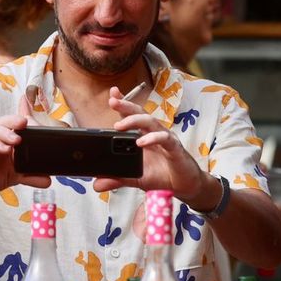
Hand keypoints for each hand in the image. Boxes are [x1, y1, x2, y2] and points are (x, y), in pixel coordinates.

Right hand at [0, 101, 50, 201]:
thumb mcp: (12, 177)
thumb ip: (29, 177)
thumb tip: (49, 180)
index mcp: (3, 139)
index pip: (15, 125)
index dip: (26, 121)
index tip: (38, 122)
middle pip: (3, 122)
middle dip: (15, 120)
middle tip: (26, 123)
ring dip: (5, 133)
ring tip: (17, 139)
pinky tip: (3, 149)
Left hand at [94, 87, 214, 203]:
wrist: (183, 186)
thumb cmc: (161, 175)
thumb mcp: (135, 179)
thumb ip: (117, 179)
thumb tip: (97, 185)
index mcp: (143, 136)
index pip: (131, 116)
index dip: (123, 103)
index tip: (112, 94)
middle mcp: (153, 133)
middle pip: (139, 114)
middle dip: (126, 105)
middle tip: (113, 102)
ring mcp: (165, 139)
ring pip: (151, 122)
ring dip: (135, 120)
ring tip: (120, 125)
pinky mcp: (175, 148)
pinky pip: (165, 138)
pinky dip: (153, 138)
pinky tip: (142, 142)